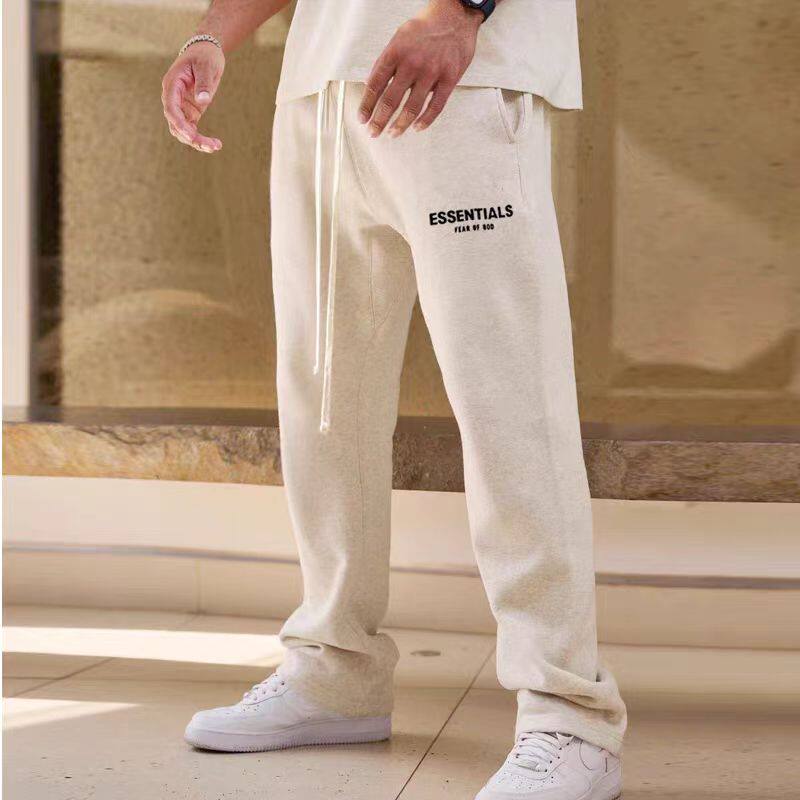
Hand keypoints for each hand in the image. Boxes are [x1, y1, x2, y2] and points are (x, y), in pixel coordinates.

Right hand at [161, 41, 224, 152]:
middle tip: (211, 146)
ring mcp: (181, 106)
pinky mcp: (190, 112)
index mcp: (172, 85)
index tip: (191, 136)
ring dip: (196, 142)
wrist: (206, 51)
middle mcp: (173, 98)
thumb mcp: (206, 66)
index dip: (179, 124)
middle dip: (191, 138)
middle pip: (175, 124)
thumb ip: (204, 83)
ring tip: (216, 146)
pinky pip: (191, 130)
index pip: (171, 108)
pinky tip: (215, 144)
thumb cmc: (205, 56)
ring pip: (182, 130)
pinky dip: (200, 139)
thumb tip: (203, 100)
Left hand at [358, 0, 481, 137]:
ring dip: (400, 125)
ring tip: (393, 133)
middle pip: (390, 100)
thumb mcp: (398, 38)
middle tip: (373, 132)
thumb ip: (386, 62)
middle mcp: (412, 63)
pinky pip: (436, 107)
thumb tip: (370, 85)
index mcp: (395, 52)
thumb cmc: (424, 29)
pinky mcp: (449, 78)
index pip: (375, 85)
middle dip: (379, 120)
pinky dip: (425, 121)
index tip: (362, 119)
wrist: (455, 16)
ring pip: (412, 108)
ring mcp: (432, 72)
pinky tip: (417, 128)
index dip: (367, 105)